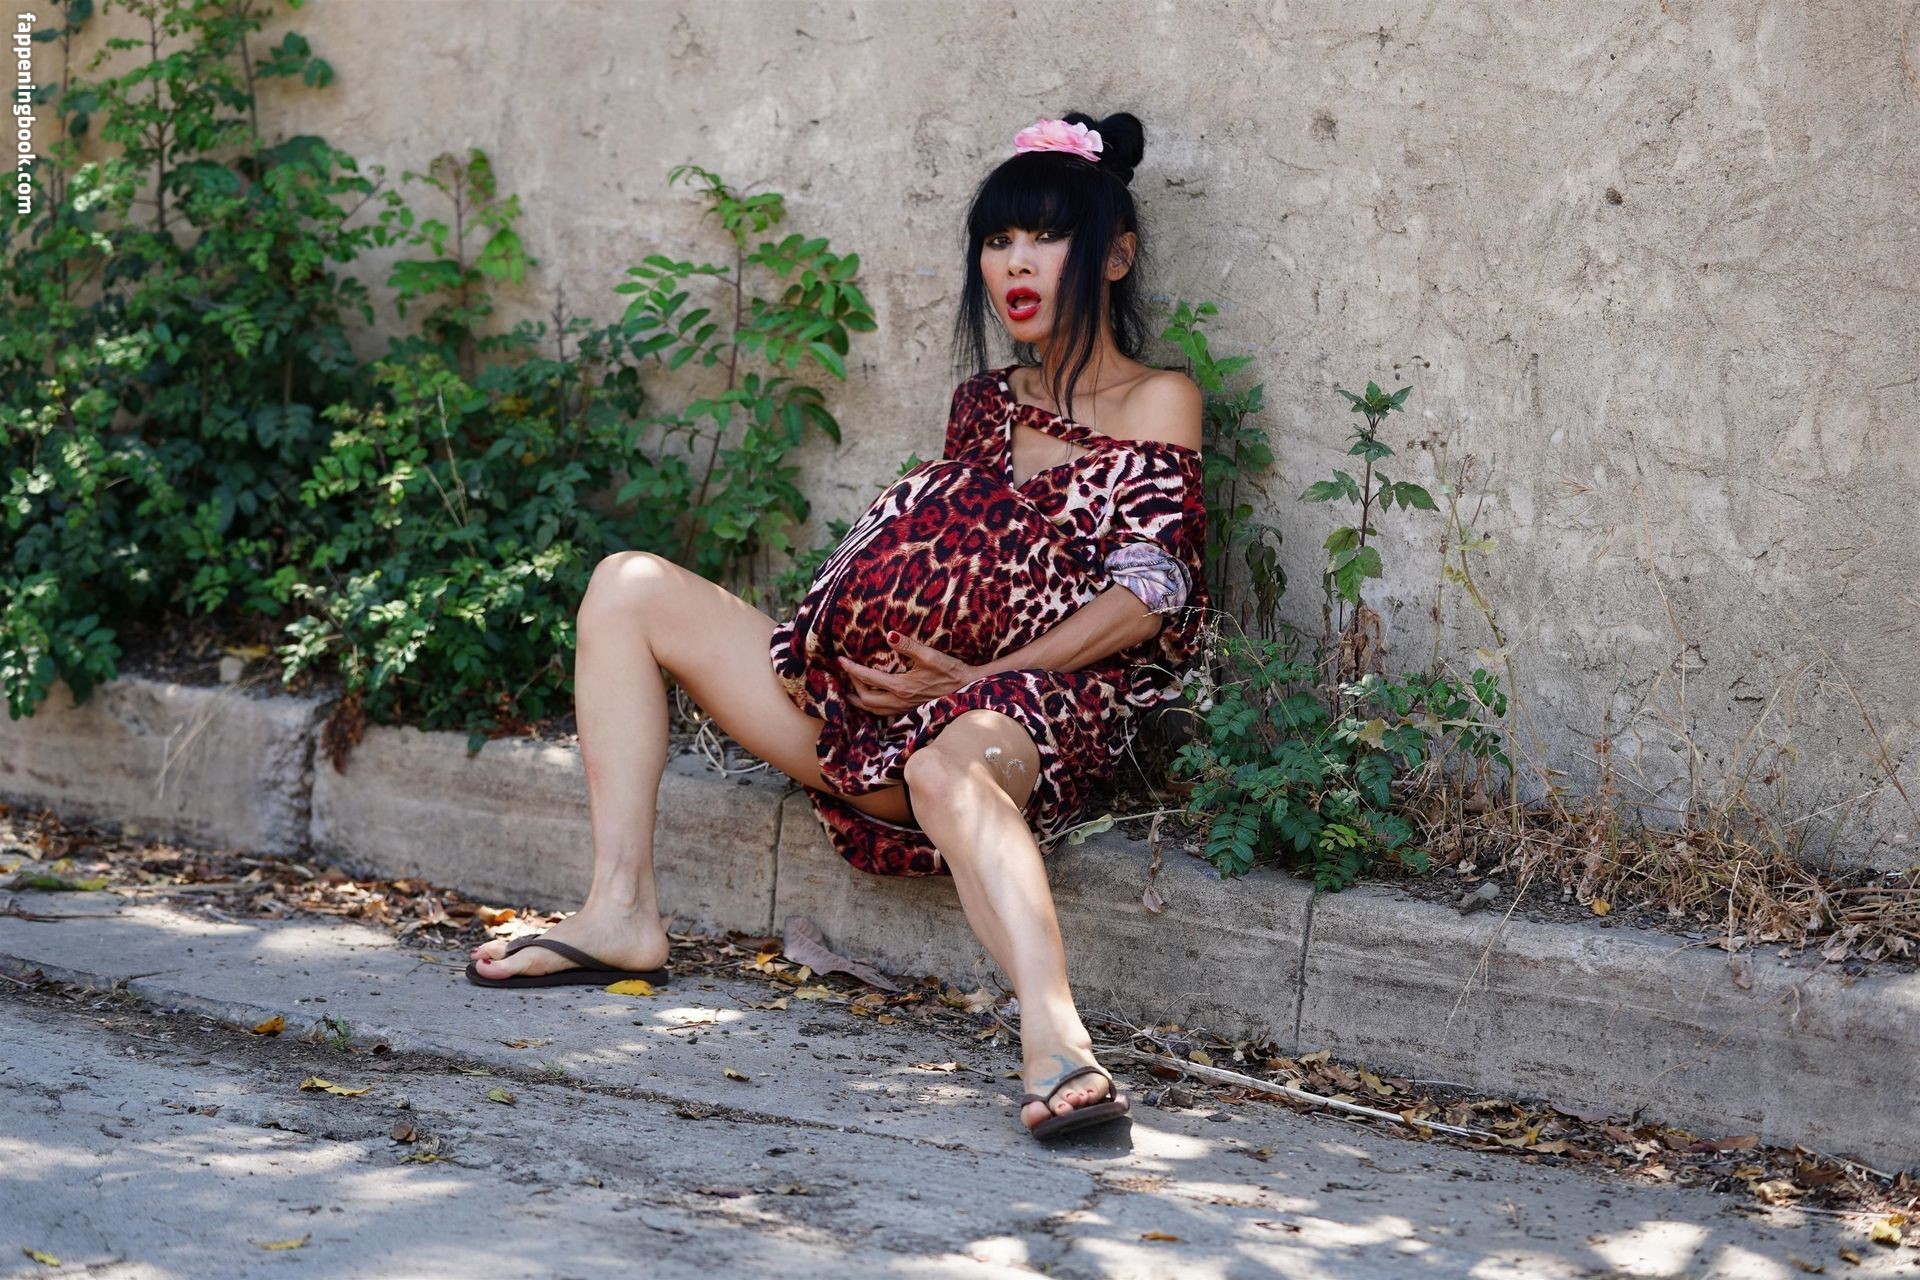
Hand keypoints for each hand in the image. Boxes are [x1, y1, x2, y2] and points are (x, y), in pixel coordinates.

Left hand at [838, 631, 980, 716]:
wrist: (968, 689)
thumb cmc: (951, 671)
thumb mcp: (930, 655)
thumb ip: (908, 645)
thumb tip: (890, 635)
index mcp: (901, 686)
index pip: (868, 678)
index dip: (851, 669)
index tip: (840, 660)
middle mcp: (899, 701)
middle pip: (865, 699)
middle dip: (851, 686)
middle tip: (845, 672)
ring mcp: (904, 709)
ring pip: (873, 710)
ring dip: (859, 701)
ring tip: (849, 693)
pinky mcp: (910, 711)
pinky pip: (884, 714)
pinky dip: (872, 708)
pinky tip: (873, 701)